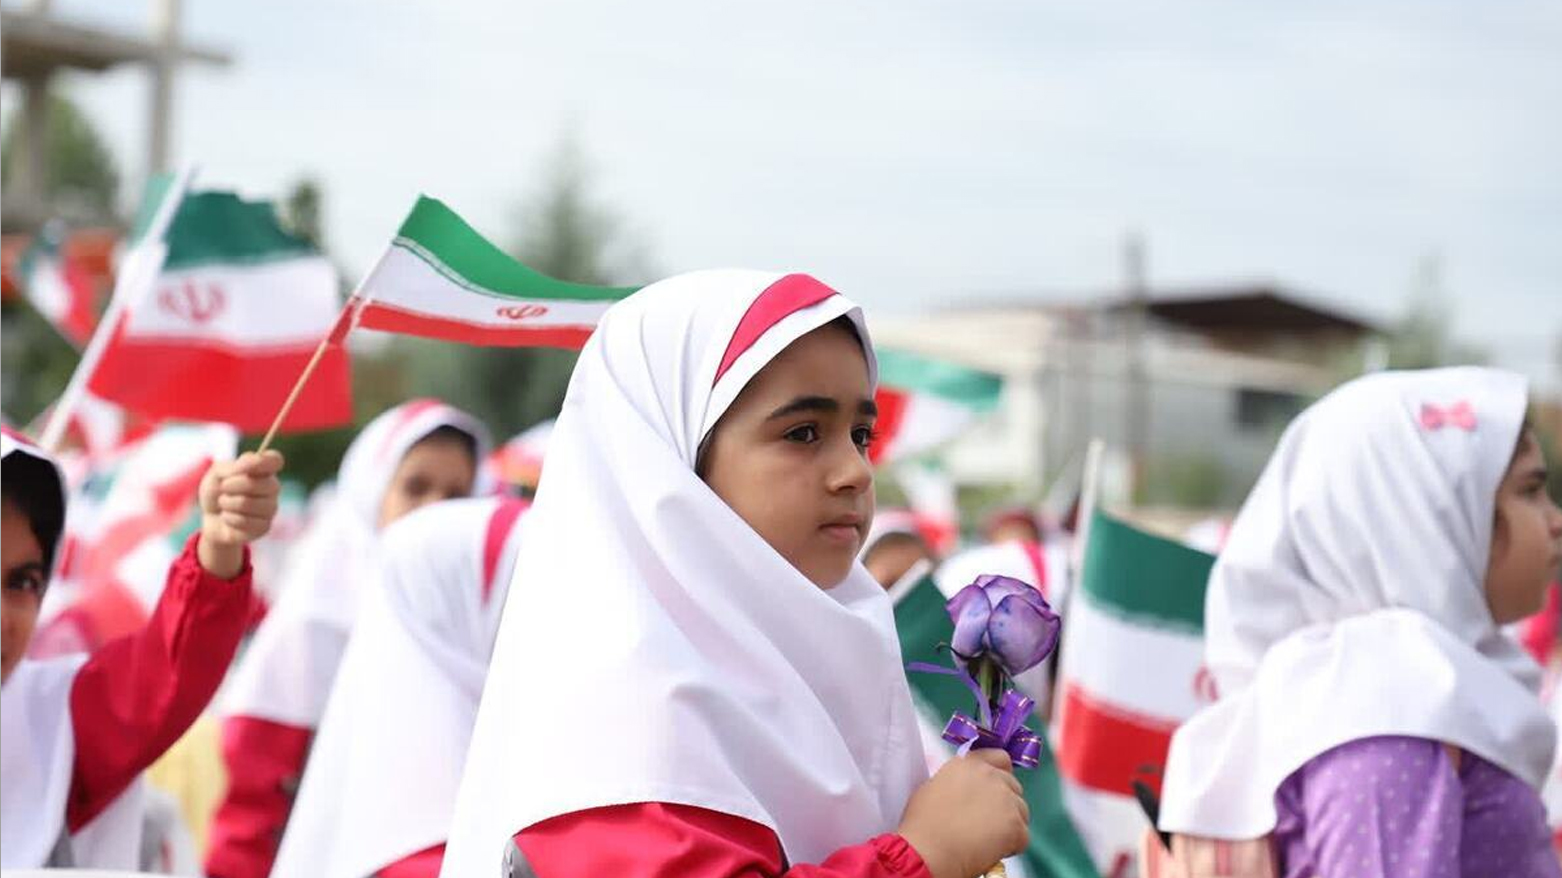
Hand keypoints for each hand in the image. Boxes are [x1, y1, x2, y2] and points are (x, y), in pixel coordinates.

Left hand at [197, 450, 283, 579]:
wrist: (211, 518)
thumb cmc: (217, 492)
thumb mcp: (217, 474)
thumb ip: (232, 466)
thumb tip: (252, 462)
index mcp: (264, 470)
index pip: (275, 460)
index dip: (260, 462)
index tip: (241, 466)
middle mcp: (272, 487)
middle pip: (257, 484)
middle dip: (232, 486)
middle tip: (223, 488)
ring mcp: (271, 508)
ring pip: (248, 504)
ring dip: (227, 503)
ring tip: (224, 504)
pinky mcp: (264, 526)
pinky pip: (245, 521)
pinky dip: (229, 518)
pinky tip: (228, 518)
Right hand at [897, 749, 1028, 877]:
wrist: (927, 850)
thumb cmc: (922, 825)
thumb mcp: (933, 787)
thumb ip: (958, 781)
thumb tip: (969, 792)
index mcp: (969, 764)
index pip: (999, 758)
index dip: (1001, 773)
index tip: (996, 789)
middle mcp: (990, 776)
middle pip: (1013, 787)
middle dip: (1005, 804)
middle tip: (987, 823)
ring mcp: (1005, 799)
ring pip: (1021, 812)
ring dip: (1010, 825)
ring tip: (986, 840)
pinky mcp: (1015, 824)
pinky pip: (1023, 837)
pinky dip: (1011, 846)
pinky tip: (991, 851)